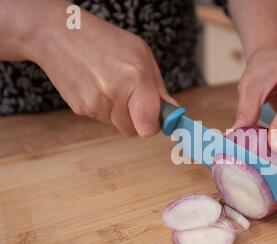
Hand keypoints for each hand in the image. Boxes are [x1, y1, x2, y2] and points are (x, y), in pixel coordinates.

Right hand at [28, 2, 175, 136]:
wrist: (57, 34)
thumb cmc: (103, 40)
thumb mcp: (141, 54)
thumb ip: (158, 87)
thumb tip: (172, 111)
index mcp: (134, 78)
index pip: (148, 127)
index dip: (154, 125)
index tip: (158, 118)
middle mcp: (113, 94)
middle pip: (135, 130)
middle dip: (138, 118)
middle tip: (134, 96)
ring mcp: (94, 104)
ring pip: (118, 125)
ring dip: (121, 112)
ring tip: (112, 85)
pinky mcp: (79, 109)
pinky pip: (102, 119)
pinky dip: (104, 108)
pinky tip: (98, 87)